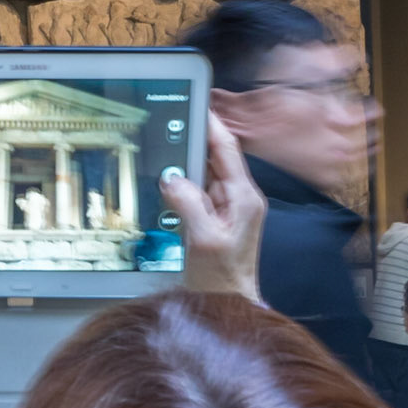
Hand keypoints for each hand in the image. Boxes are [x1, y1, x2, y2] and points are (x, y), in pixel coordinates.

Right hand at [161, 113, 265, 302]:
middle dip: (193, 139)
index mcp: (243, 197)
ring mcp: (230, 206)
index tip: (195, 101)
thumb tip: (171, 178)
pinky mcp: (218, 216)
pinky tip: (167, 182)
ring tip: (163, 151)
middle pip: (215, 155)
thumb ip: (187, 203)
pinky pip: (199, 189)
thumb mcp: (202, 239)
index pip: (226, 148)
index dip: (211, 123)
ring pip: (205, 172)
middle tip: (167, 121)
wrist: (227, 305)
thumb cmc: (221, 279)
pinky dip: (183, 182)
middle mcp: (240, 197)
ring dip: (185, 163)